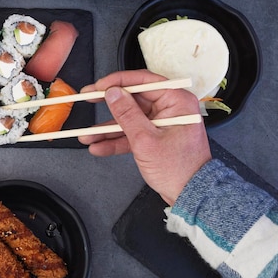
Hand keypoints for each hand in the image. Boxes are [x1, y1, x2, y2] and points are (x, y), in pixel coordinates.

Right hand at [79, 70, 210, 204]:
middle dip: (108, 106)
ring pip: (129, 118)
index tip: (99, 86)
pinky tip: (98, 146)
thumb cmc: (179, 169)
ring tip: (87, 135)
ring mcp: (162, 123)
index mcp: (177, 101)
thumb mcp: (146, 140)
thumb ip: (127, 114)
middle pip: (133, 100)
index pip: (143, 81)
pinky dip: (116, 140)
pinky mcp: (155, 137)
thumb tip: (113, 93)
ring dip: (107, 129)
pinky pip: (132, 133)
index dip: (118, 82)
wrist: (191, 195)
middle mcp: (170, 109)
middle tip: (88, 99)